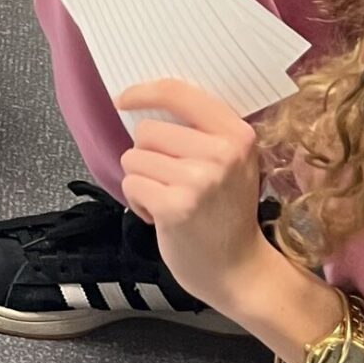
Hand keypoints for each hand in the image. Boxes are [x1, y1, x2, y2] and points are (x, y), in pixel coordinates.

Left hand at [115, 78, 278, 311]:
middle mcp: (221, 153)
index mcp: (237, 134)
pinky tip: (162, 216)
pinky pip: (130, 184)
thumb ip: (202, 131)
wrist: (239, 270)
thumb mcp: (232, 162)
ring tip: (170, 199)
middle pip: (146, 130)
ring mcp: (198, 180)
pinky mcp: (175, 206)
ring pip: (134, 157)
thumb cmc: (227, 212)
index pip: (178, 92)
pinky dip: (138, 202)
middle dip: (148, 155)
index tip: (124, 99)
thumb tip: (145, 102)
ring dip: (142, 180)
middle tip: (172, 181)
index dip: (143, 92)